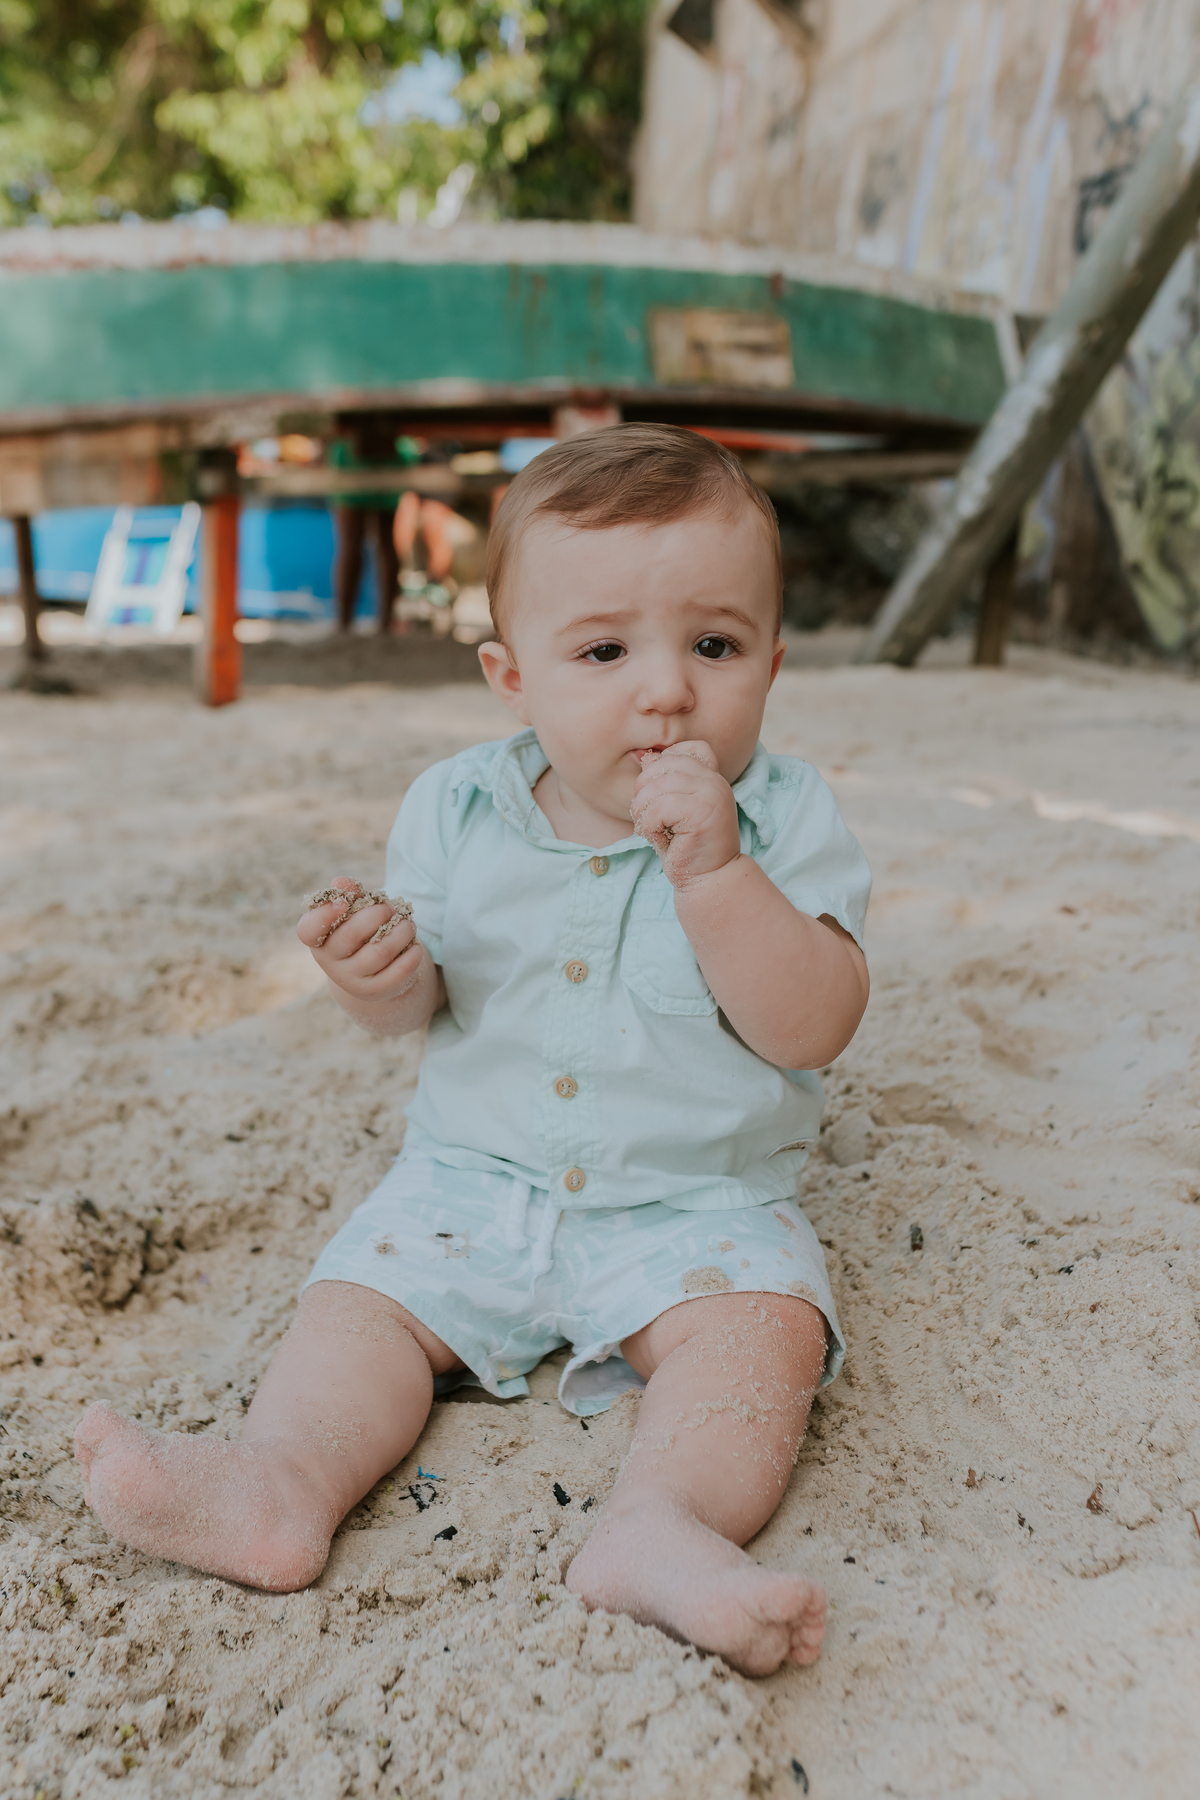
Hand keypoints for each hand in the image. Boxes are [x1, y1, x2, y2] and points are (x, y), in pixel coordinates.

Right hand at [296, 877, 423, 1005]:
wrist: (370, 973)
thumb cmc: (359, 934)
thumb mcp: (351, 915)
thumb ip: (348, 896)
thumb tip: (343, 882)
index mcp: (318, 939)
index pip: (309, 930)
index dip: (323, 916)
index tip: (343, 904)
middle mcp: (329, 962)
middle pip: (352, 934)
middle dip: (378, 914)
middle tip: (391, 908)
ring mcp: (351, 979)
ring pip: (380, 951)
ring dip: (401, 932)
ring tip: (408, 925)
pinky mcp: (374, 991)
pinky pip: (399, 971)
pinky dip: (412, 954)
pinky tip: (416, 946)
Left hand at [630, 742, 740, 886]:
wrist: (711, 879)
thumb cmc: (687, 846)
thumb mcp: (676, 807)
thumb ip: (665, 781)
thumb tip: (641, 756)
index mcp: (711, 776)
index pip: (682, 749)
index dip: (660, 768)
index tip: (659, 799)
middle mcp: (714, 781)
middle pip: (661, 766)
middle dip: (643, 792)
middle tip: (649, 819)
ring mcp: (711, 795)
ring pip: (655, 787)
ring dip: (643, 813)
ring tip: (654, 830)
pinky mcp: (702, 813)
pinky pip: (657, 809)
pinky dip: (649, 827)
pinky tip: (661, 840)